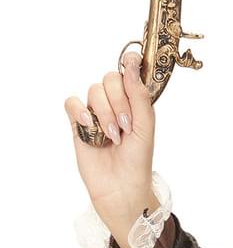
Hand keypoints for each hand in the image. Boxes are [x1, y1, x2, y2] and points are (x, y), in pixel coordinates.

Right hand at [64, 53, 156, 223]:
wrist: (121, 186)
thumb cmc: (138, 158)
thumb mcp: (145, 124)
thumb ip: (138, 94)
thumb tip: (131, 64)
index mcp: (135, 100)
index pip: (129, 71)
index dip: (130, 64)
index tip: (131, 62)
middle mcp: (115, 102)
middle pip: (110, 79)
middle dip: (119, 101)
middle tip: (126, 126)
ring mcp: (96, 112)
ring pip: (94, 91)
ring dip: (105, 112)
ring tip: (113, 136)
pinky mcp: (78, 124)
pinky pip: (72, 103)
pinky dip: (80, 111)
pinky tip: (90, 127)